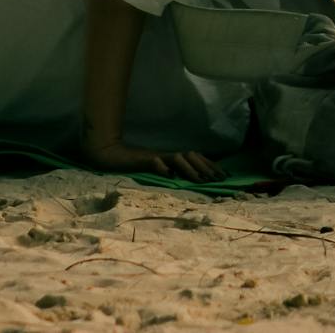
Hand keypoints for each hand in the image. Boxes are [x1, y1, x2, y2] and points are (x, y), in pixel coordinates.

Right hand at [81, 137, 226, 181]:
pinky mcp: (141, 159)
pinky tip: (169, 174)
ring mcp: (155, 156)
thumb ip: (171, 172)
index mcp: (170, 157)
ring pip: (176, 158)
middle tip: (219, 179)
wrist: (110, 155)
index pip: (194, 158)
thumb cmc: (133, 165)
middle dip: (206, 167)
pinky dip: (162, 166)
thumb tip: (186, 178)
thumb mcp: (157, 170)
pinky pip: (153, 161)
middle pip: (190, 156)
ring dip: (190, 169)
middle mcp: (165, 154)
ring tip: (201, 180)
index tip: (224, 175)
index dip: (210, 165)